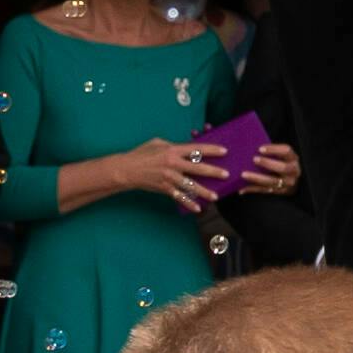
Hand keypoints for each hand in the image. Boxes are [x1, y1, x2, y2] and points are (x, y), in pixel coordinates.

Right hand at [113, 135, 228, 213]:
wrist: (127, 170)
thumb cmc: (142, 154)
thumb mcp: (158, 143)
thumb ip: (174, 145)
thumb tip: (188, 148)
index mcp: (172, 150)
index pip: (196, 149)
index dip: (211, 150)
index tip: (224, 151)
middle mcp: (172, 164)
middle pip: (198, 168)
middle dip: (213, 172)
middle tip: (226, 175)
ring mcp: (169, 177)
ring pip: (190, 186)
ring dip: (204, 192)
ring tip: (215, 196)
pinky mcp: (164, 188)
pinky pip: (179, 197)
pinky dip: (188, 203)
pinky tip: (198, 208)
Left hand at [247, 142, 301, 197]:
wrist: (292, 179)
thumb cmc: (282, 162)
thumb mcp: (281, 155)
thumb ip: (270, 152)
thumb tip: (249, 146)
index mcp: (293, 158)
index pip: (286, 151)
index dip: (274, 149)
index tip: (260, 148)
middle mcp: (293, 171)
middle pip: (283, 168)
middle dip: (267, 163)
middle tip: (254, 159)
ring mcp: (288, 183)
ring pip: (273, 181)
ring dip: (257, 178)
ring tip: (244, 174)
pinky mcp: (280, 192)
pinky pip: (265, 190)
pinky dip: (253, 189)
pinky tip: (242, 188)